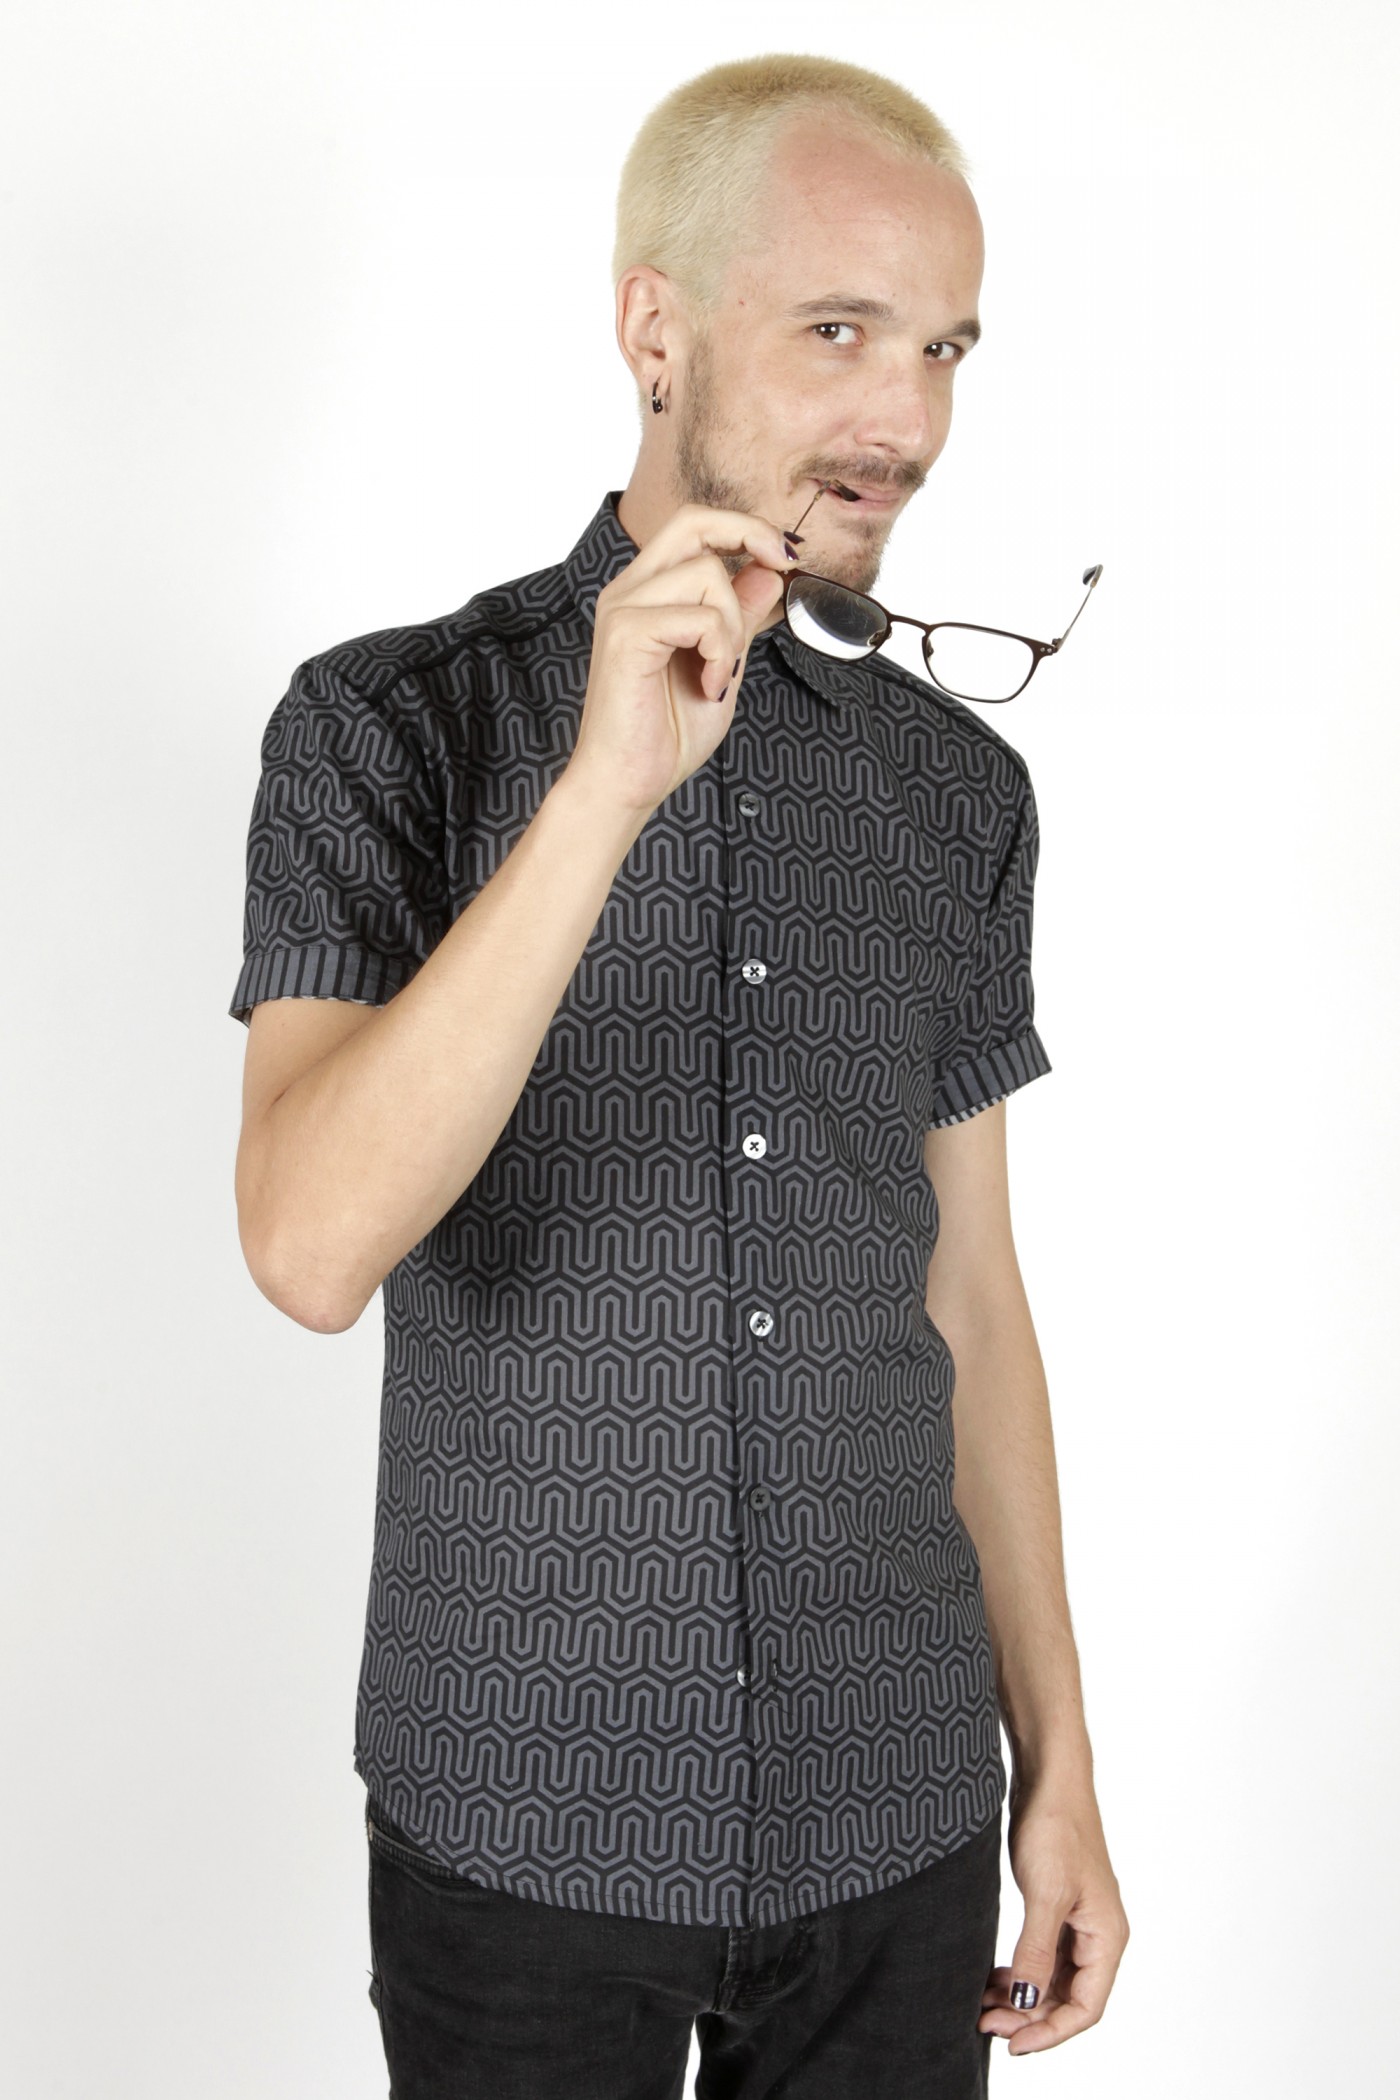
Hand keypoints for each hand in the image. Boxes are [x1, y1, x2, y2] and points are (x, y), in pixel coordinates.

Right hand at [566, 502, 793, 817]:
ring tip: (721, 671)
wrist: (626, 783)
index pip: (694, 527)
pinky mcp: (625, 634)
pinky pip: (700, 617)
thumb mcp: (722, 665)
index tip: (784, 557)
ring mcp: (623, 609)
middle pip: (693, 521)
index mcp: (648, 592)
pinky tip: (710, 684)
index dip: (745, 528)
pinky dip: (720, 651)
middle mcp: (629, 590)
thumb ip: (741, 618)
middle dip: (749, 533)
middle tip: (783, 567)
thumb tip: (769, 573)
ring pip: (708, 574)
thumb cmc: (664, 734)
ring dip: (735, 626)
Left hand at [979, 1775, 1129, 2055]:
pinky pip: (1043, 1957)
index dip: (1051, 2032)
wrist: (1049, 1778)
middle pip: (1069, 1999)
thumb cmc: (1057, 1827)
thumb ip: (1038, 1952)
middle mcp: (1097, 1935)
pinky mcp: (1057, 1908)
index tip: (1012, 2042)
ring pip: (1053, 1980)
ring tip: (983, 2005)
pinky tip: (994, 1977)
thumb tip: (1029, 2004)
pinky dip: (1020, 1972)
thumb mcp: (1045, 1894)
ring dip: (1022, 1997)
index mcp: (1107, 1937)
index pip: (1086, 2008)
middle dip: (1030, 2017)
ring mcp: (1077, 1922)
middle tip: (985, 2022)